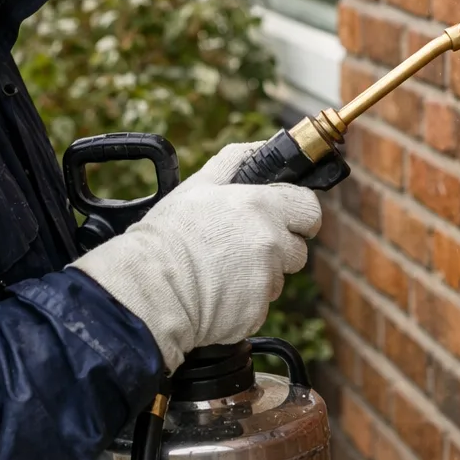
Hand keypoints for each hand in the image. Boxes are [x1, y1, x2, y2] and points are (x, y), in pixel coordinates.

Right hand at [70, 142, 321, 370]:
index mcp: (262, 208)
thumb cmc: (169, 235)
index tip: (286, 219)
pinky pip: (260, 305)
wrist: (149, 289)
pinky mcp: (256, 313)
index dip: (299, 214)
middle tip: (244, 247)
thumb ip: (235, 161)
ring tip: (222, 271)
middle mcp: (271, 244)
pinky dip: (244, 302)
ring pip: (278, 279)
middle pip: (298, 248)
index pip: (309, 209)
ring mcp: (266, 281)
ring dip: (260, 276)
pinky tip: (218, 293)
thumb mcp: (198, 185)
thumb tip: (260, 146)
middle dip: (280, 248)